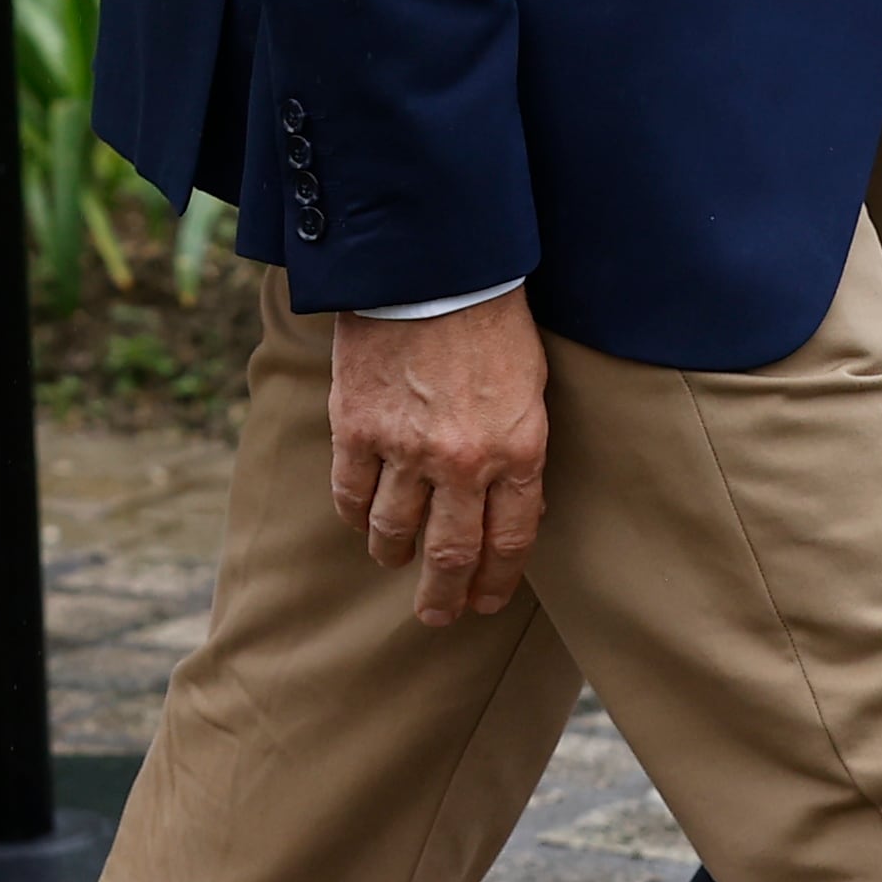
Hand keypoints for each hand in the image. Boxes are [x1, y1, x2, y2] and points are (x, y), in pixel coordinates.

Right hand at [328, 293, 547, 624]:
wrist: (432, 264)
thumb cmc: (492, 319)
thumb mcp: (530, 390)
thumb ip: (520, 452)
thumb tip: (512, 506)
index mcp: (517, 452)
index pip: (510, 542)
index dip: (496, 581)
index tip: (485, 601)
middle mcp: (463, 462)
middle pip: (451, 555)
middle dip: (445, 597)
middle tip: (438, 617)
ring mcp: (405, 448)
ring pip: (395, 531)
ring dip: (394, 555)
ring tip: (394, 562)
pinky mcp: (356, 426)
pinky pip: (351, 493)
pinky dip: (355, 515)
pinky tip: (361, 521)